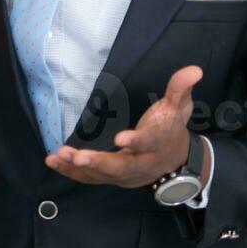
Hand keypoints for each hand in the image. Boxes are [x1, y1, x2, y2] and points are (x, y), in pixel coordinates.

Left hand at [45, 65, 204, 188]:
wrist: (174, 162)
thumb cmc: (170, 129)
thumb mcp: (178, 108)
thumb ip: (180, 89)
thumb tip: (194, 69)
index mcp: (158, 144)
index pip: (148, 143)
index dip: (136, 141)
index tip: (121, 138)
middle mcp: (142, 163)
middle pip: (122, 166)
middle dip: (100, 162)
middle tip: (79, 156)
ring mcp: (126, 174)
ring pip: (102, 174)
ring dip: (79, 167)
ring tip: (59, 155)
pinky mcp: (111, 178)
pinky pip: (90, 178)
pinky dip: (71, 172)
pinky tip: (52, 161)